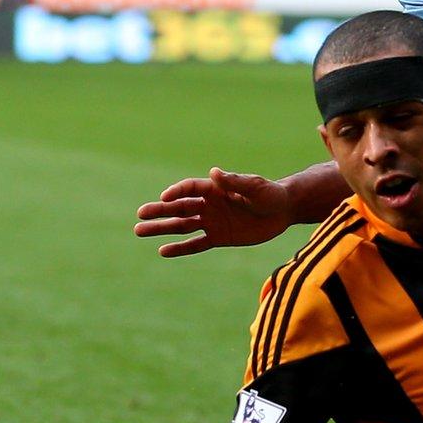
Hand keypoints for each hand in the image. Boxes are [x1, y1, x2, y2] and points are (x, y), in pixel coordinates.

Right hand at [135, 168, 295, 257]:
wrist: (282, 211)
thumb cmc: (270, 194)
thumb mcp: (255, 187)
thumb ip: (235, 182)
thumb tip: (214, 172)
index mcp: (215, 188)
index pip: (189, 189)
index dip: (176, 192)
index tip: (164, 197)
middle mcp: (209, 204)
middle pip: (179, 207)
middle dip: (159, 211)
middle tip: (140, 216)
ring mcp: (212, 221)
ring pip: (181, 226)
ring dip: (162, 229)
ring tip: (139, 231)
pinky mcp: (219, 237)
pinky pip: (196, 244)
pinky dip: (180, 248)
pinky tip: (163, 250)